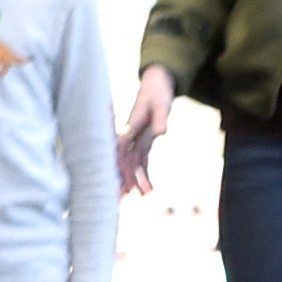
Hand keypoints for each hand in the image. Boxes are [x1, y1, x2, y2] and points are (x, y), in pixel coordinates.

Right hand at [118, 66, 174, 194]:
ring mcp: (135, 140)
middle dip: (123, 178)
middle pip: (123, 160)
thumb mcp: (160, 104)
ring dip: (134, 180)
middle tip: (124, 196)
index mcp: (130, 126)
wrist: (157, 84)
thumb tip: (161, 132)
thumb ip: (160, 118)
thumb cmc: (157, 93)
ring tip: (142, 197)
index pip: (121, 148)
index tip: (119, 176)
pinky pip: (141, 162)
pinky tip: (149, 190)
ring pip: (132, 164)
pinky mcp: (143, 143)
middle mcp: (129, 136)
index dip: (119, 164)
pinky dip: (143, 175)